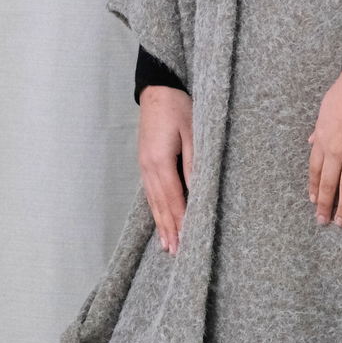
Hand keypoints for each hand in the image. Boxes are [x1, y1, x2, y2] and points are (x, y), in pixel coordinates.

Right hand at [138, 86, 193, 254]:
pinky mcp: (145, 163)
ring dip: (162, 225)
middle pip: (161, 205)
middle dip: (170, 230)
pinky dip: (156, 210)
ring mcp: (144, 166)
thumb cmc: (180, 106)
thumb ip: (194, 163)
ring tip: (168, 246)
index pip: (174, 199)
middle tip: (177, 254)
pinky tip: (160, 221)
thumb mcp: (193, 132)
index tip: (188, 242)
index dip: (181, 221)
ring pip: (154, 202)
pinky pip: (150, 193)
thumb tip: (197, 191)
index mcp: (160, 161)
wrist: (158, 88)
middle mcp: (148, 168)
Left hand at [307, 69, 341, 226]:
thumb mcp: (324, 110)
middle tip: (323, 221)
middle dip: (325, 205)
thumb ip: (319, 130)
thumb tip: (311, 140)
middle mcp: (336, 151)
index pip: (314, 171)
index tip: (313, 201)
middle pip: (328, 184)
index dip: (313, 188)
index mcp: (322, 141)